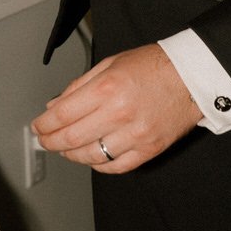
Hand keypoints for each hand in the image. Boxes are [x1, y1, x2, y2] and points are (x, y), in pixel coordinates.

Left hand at [32, 44, 201, 172]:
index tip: (38, 126)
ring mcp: (135, 134)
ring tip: (65, 149)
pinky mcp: (149, 149)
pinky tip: (91, 157)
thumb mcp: (110, 64)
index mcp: (106, 88)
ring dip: (72, 155)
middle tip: (44, 141)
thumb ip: (79, 86)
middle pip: (72, 138)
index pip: (62, 114)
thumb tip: (55, 106)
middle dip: (51, 142)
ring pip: (91, 156)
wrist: (192, 77)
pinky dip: (99, 165)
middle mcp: (119, 113)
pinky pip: (117, 166)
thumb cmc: (153, 66)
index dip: (44, 124)